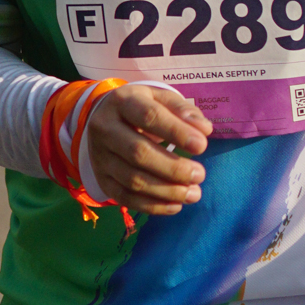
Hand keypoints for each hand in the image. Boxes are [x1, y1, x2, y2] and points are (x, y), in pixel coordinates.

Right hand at [84, 84, 211, 216]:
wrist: (104, 119)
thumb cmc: (141, 107)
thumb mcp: (160, 98)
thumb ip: (183, 110)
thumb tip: (204, 130)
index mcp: (122, 101)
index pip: (149, 116)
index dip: (177, 132)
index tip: (202, 146)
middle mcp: (105, 129)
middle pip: (138, 152)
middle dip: (173, 168)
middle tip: (200, 175)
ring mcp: (100, 156)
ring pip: (132, 180)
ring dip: (167, 191)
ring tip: (194, 193)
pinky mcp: (101, 179)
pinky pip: (125, 197)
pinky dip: (152, 206)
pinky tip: (176, 205)